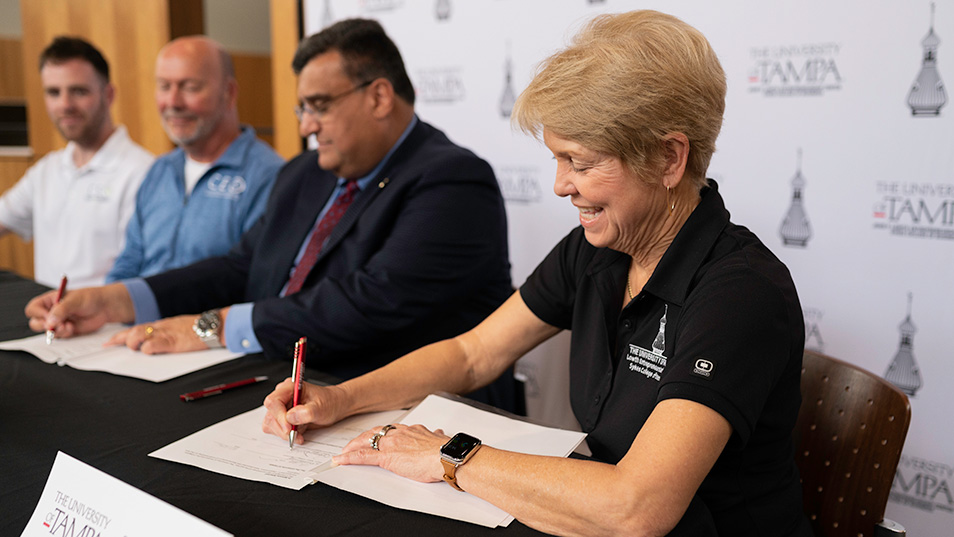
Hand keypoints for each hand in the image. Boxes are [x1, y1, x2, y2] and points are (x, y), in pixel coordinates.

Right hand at [26, 284, 132, 337]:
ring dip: (56, 331)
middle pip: (35, 323)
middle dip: (45, 326)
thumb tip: (49, 321)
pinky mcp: (66, 330)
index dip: (38, 314)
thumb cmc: (90, 298)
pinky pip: (58, 337)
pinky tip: (72, 328)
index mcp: (49, 301)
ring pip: (46, 332)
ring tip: (68, 325)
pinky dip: (64, 334)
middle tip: (56, 324)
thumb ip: (61, 310)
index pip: (33, 309)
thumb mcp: (75, 300)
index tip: (48, 316)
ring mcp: (58, 322)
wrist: (104, 307)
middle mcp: (51, 312)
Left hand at [104, 315, 207, 353]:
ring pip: (141, 334)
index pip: (136, 328)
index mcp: (162, 325)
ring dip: (133, 342)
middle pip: (134, 330)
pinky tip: (147, 351)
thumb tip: (150, 344)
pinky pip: (156, 343)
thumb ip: (164, 335)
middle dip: (121, 339)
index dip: (121, 336)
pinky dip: (148, 348)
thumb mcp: (177, 329)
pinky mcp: (175, 341)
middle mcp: (162, 327)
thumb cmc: (199, 330)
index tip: (109, 342)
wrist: (215, 326)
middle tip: (112, 346)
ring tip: (134, 348)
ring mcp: (167, 333)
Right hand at [261, 379, 349, 443]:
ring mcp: (281, 407)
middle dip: (283, 428)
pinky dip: (286, 435)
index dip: (279, 416)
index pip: (273, 402)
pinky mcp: (282, 417)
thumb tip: (290, 417)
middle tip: (296, 435)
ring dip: (284, 433)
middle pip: (271, 415)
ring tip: (300, 434)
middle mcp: (283, 396)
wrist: (334, 406)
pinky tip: (298, 433)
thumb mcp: (321, 407)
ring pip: (271, 423)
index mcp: (290, 387)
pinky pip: (276, 428)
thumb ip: (306, 412)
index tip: (289, 428)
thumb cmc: (329, 402)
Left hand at [333, 424, 448, 482]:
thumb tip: (439, 434)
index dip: (380, 433)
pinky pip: (362, 456)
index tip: (376, 436)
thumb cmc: (446, 452)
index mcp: (412, 430)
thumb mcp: (439, 440)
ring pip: (366, 442)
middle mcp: (399, 434)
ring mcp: (391, 444)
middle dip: (362, 438)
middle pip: (374, 432)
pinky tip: (340, 460)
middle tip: (353, 444)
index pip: (390, 429)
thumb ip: (435, 437)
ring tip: (344, 452)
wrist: (447, 457)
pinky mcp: (387, 457)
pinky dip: (349, 458)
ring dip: (352, 446)